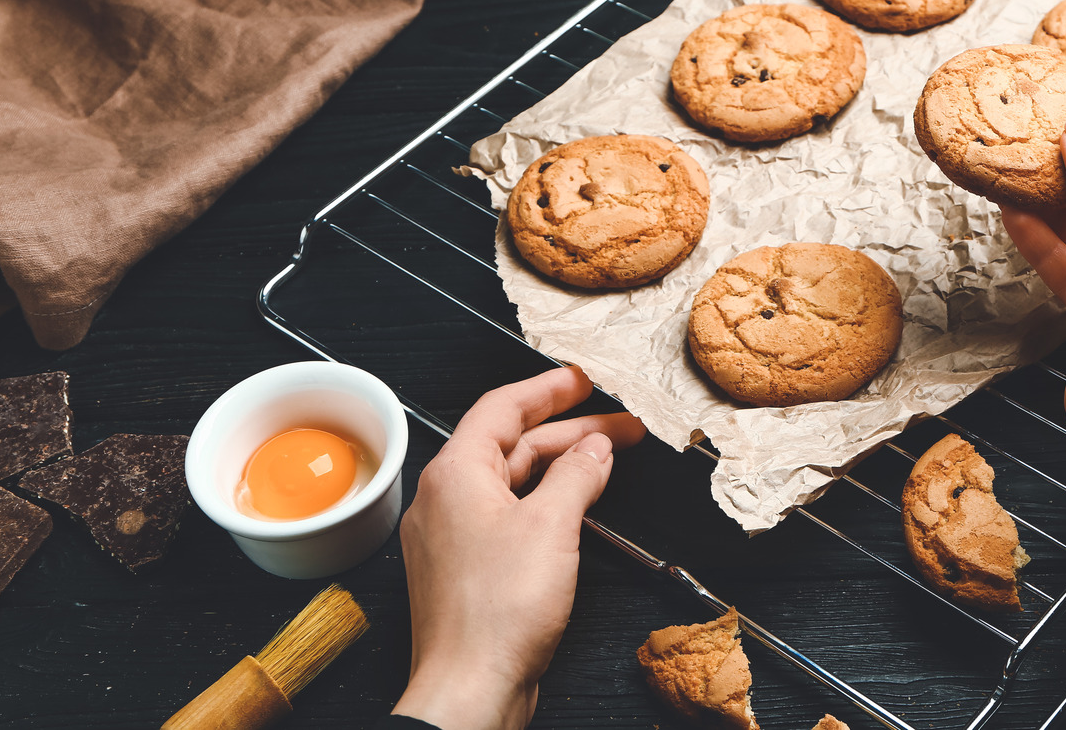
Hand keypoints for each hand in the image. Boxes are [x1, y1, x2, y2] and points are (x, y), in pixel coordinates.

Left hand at [392, 366, 646, 729]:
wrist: (471, 687)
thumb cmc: (496, 613)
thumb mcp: (553, 526)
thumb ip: (578, 475)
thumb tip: (596, 449)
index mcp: (455, 474)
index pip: (503, 407)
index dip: (548, 388)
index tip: (583, 379)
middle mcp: (445, 499)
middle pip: (511, 444)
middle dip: (569, 431)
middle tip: (619, 425)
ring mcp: (453, 536)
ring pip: (511, 482)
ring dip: (560, 468)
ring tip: (607, 461)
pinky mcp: (467, 569)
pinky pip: (508, 516)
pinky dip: (544, 503)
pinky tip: (577, 508)